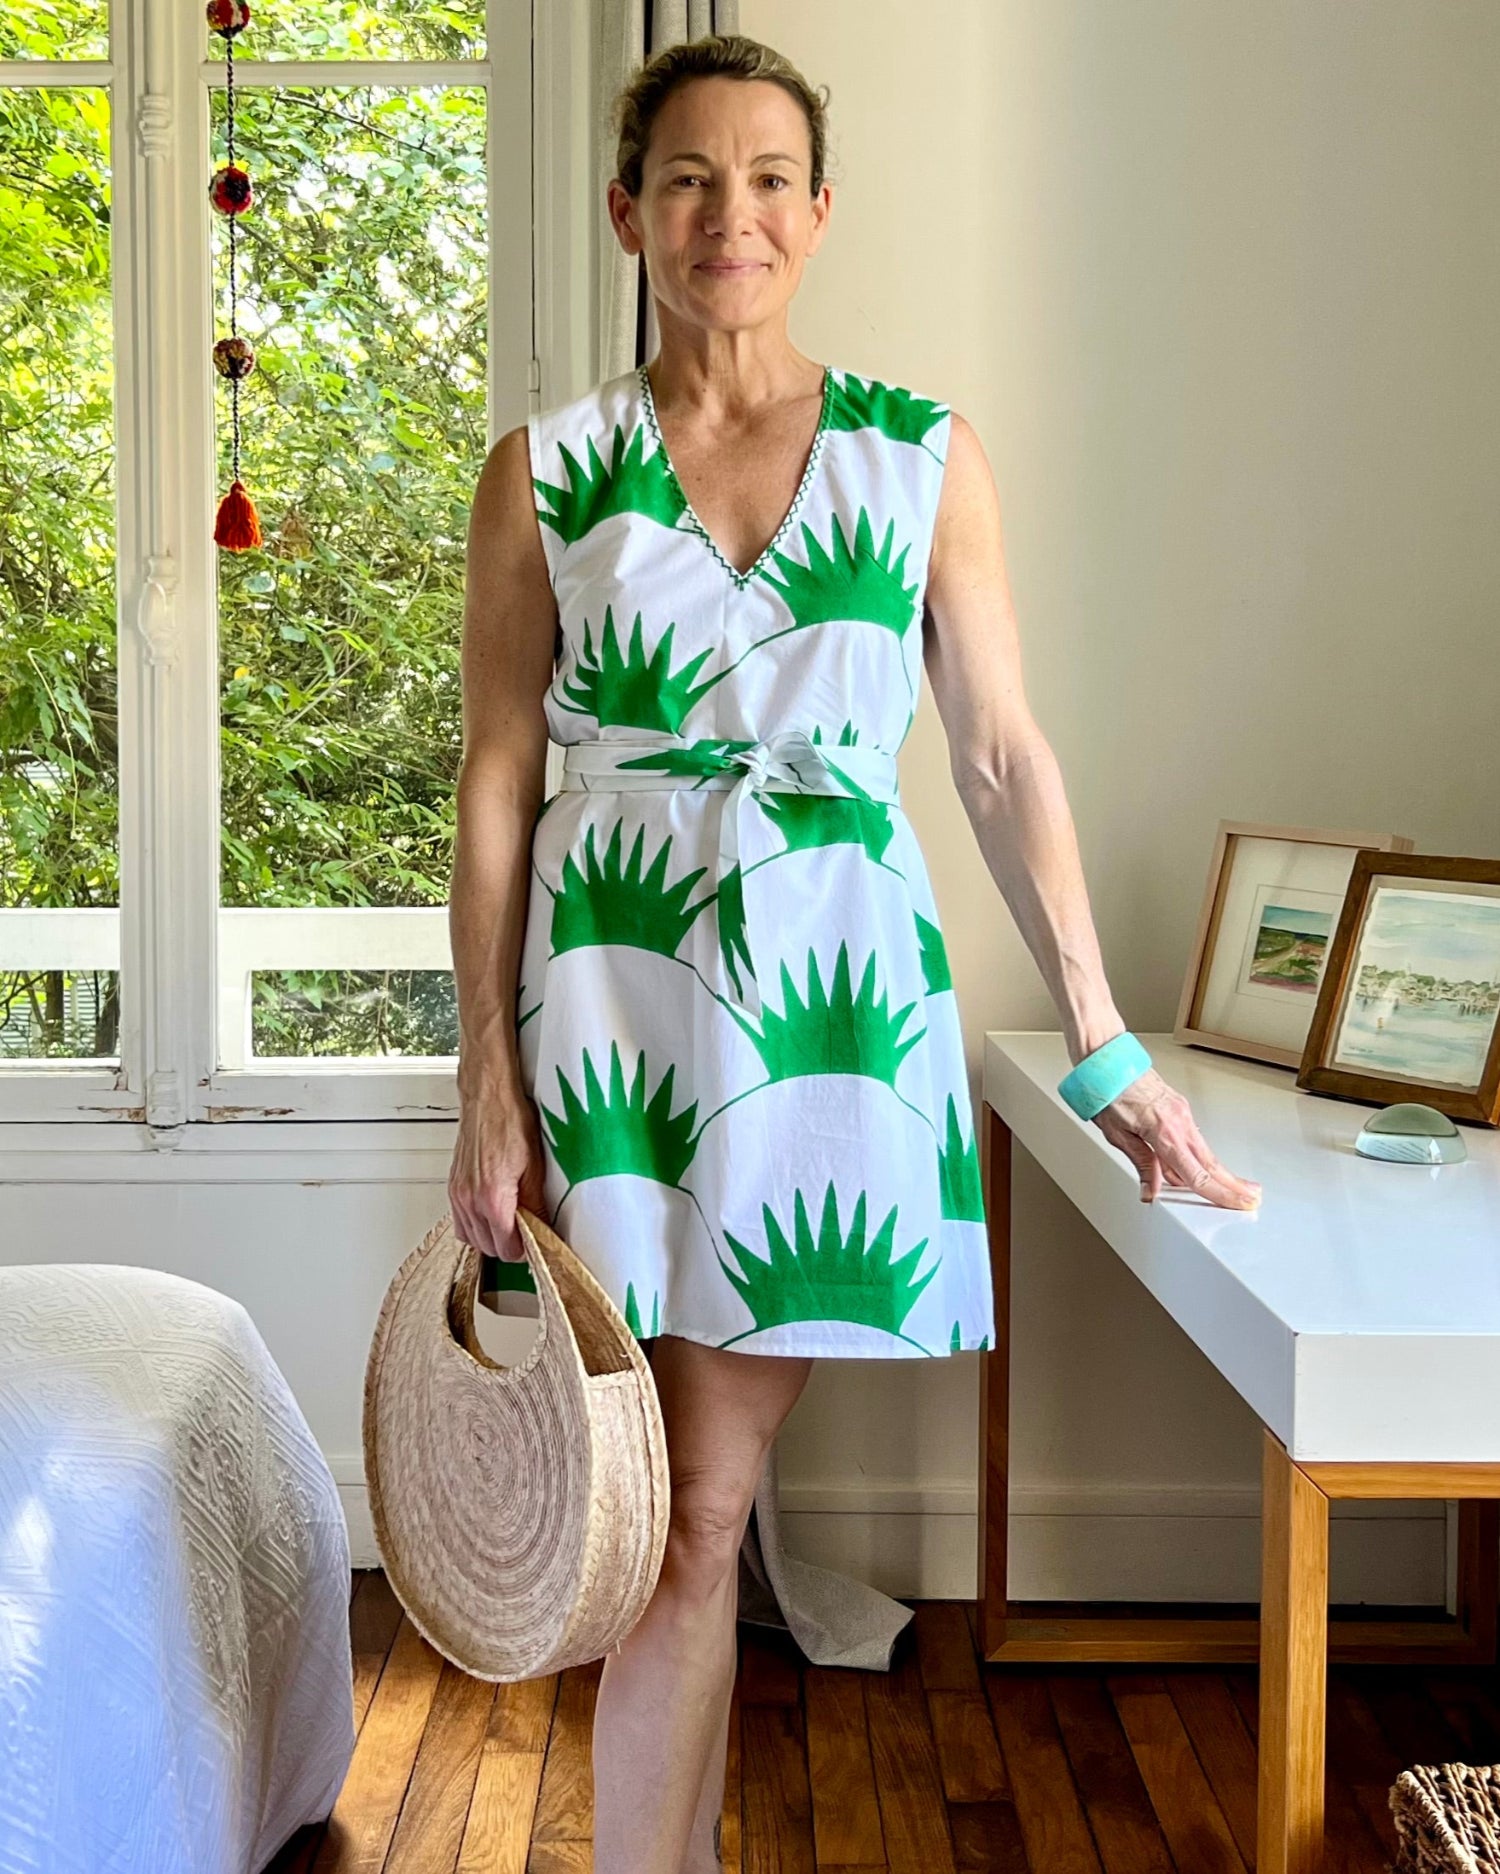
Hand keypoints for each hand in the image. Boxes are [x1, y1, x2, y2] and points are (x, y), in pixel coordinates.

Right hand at [448, 1082, 551, 1259]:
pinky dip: (475, 1227)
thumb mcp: (535, 1166)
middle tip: (528, 1230)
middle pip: (489, 1248)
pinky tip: (490, 1214)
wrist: (487, 1098)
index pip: (507, 1249)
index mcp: (493, 1200)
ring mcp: (458, 1195)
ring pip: (472, 1239)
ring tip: (511, 1222)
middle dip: (510, 1245)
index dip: (525, 1249)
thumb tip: (542, 1228)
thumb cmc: (510, 1122)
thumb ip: (536, 1204)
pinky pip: (460, 1223)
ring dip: (492, 1238)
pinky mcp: (453, 1187)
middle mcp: (470, 1201)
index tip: (536, 1240)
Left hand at [1090, 1067, 1261, 1209]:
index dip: (1218, 1194)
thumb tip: (1150, 1190)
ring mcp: (1181, 1113)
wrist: (1109, 1063)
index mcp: (1164, 1133)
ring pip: (1205, 1150)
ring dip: (1221, 1171)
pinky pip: (1194, 1137)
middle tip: (1251, 1198)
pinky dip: (1202, 1155)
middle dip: (1232, 1184)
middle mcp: (1178, 1122)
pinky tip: (1204, 1167)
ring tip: (1236, 1187)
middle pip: (1211, 1163)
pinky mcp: (1179, 1107)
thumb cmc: (1108, 1092)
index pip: (1196, 1174)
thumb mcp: (1117, 1135)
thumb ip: (1141, 1163)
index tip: (1237, 1204)